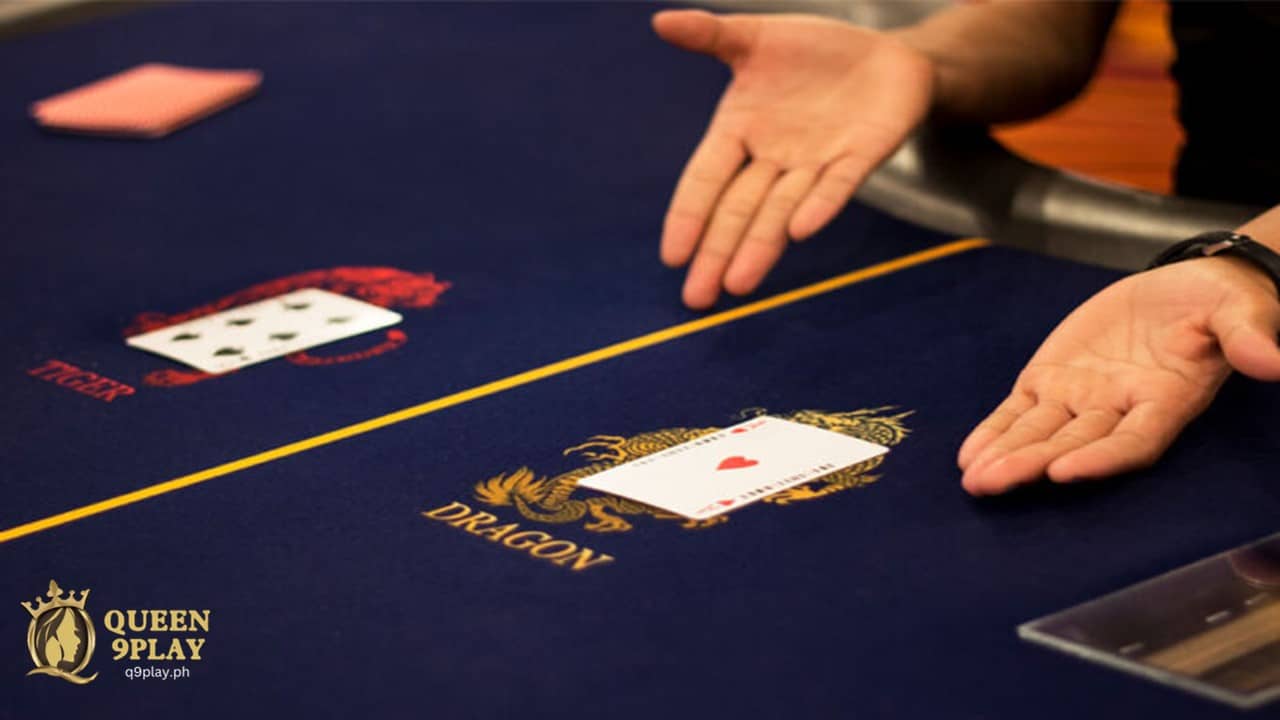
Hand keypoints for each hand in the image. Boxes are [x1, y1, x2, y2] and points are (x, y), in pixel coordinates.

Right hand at [653, 10, 932, 308]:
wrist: (886, 56)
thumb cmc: (815, 53)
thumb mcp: (758, 38)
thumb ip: (712, 35)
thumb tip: (661, 19)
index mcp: (740, 132)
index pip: (706, 180)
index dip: (689, 215)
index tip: (671, 254)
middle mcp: (774, 158)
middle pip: (738, 212)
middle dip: (718, 253)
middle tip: (697, 299)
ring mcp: (816, 162)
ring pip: (780, 211)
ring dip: (760, 247)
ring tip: (739, 286)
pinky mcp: (859, 157)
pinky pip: (836, 186)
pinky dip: (819, 206)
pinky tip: (801, 231)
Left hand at [959, 258, 1279, 495]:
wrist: (1185, 288)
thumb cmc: (1219, 305)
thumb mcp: (1237, 312)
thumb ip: (1246, 337)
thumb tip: (1273, 363)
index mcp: (1166, 401)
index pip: (1133, 440)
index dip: (1102, 457)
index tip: (1067, 471)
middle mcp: (1119, 410)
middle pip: (1073, 444)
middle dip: (1032, 463)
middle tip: (992, 483)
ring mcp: (1082, 398)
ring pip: (1039, 433)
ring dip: (1005, 456)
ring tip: (973, 480)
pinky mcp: (1053, 380)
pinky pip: (1018, 411)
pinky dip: (994, 432)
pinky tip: (968, 457)